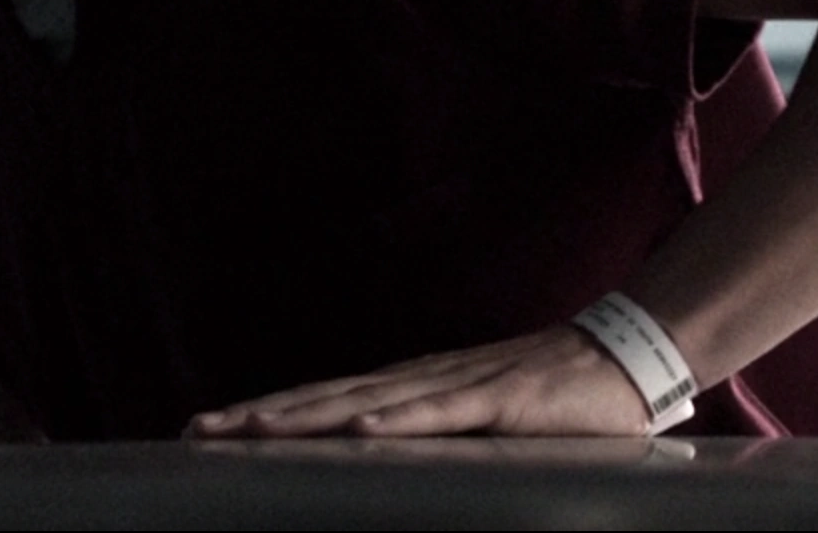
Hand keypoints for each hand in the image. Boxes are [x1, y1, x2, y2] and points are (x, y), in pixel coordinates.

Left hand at [184, 324, 650, 438]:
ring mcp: (454, 386)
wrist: (619, 358)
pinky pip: (439, 413)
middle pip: (323, 398)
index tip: (207, 429)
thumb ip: (426, 437)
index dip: (264, 414)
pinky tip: (359, 430)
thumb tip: (373, 459)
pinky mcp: (497, 401)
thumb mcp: (471, 423)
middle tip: (198, 429)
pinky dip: (397, 420)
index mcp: (407, 388)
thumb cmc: (545, 399)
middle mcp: (416, 380)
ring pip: (365, 403)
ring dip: (305, 416)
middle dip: (259, 415)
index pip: (321, 401)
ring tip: (251, 429)